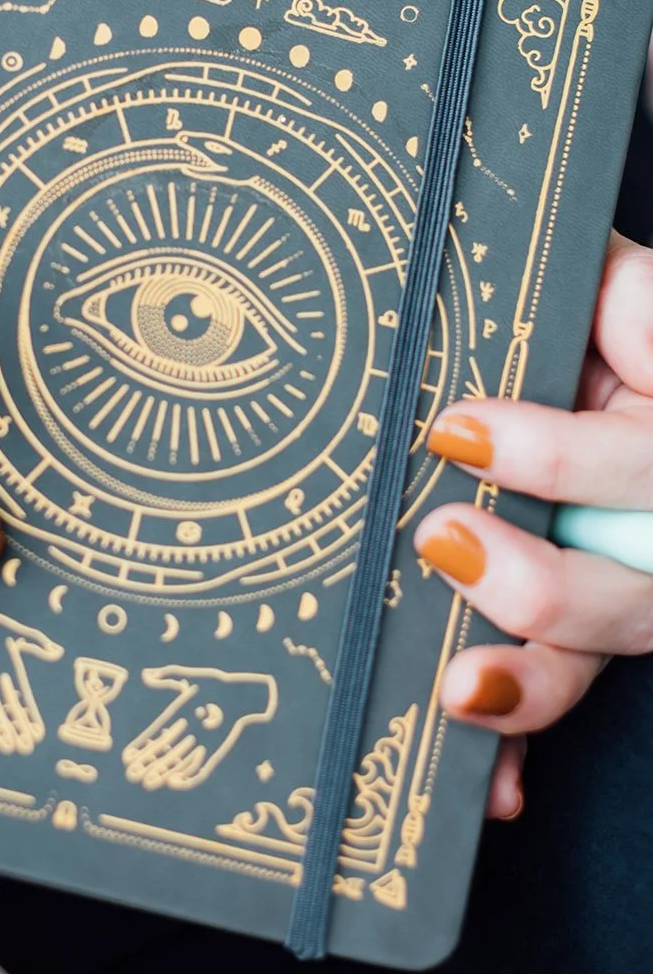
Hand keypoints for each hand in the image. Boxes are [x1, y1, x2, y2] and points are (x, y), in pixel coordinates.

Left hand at [0, 595, 62, 754]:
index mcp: (9, 676)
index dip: (30, 719)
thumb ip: (36, 642)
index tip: (39, 734)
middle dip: (16, 732)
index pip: (22, 703)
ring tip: (8, 747)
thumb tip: (57, 651)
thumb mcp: (16, 633)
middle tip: (26, 749)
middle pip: (8, 715)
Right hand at [122, 665, 276, 790]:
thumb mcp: (192, 678)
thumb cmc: (218, 684)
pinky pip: (198, 773)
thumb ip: (169, 674)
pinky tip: (172, 783)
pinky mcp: (213, 756)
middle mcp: (185, 737)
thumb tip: (146, 674)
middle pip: (162, 756)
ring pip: (176, 766)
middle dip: (147, 767)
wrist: (241, 694)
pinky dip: (186, 779)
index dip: (140, 748)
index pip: (154, 738)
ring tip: (147, 783)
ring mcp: (198, 747)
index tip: (125, 758)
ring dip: (162, 776)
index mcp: (176, 720)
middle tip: (131, 777)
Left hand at [416, 230, 652, 819]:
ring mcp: (634, 582)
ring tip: (460, 685)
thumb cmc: (609, 321)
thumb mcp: (623, 292)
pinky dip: (526, 734)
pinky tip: (494, 784)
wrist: (606, 359)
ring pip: (601, 651)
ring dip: (532, 681)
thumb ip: (625, 298)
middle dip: (540, 582)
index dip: (558, 459)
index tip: (458, 433)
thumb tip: (599, 305)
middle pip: (636, 588)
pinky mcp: (587, 623)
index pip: (643, 467)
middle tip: (443, 540)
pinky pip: (564, 686)